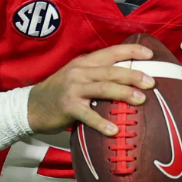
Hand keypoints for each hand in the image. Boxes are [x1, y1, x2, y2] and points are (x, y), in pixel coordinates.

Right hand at [28, 44, 153, 135]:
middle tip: (151, 82)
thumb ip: (97, 75)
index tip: (150, 54)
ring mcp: (73, 88)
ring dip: (123, 93)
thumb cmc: (60, 93)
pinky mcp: (67, 107)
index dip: (131, 51)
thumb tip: (128, 80)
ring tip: (141, 100)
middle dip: (133, 74)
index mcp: (84, 62)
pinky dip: (102, 122)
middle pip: (111, 70)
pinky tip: (114, 130)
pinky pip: (88, 114)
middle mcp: (79, 72)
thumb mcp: (77, 77)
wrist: (30, 106)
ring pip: (103, 88)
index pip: (111, 52)